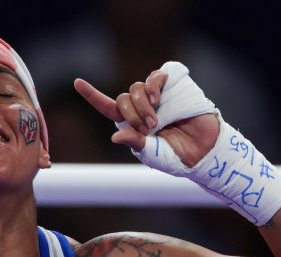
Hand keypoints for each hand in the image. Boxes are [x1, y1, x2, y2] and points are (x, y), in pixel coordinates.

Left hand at [74, 71, 218, 166]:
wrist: (203, 150)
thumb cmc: (176, 156)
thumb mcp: (151, 154)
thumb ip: (135, 144)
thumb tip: (115, 136)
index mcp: (131, 123)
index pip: (107, 107)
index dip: (92, 95)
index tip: (77, 82)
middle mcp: (141, 107)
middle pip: (122, 99)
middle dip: (131, 114)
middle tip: (149, 128)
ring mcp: (156, 95)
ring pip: (135, 87)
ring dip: (142, 104)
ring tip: (157, 120)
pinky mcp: (172, 85)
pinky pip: (155, 76)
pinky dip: (153, 85)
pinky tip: (158, 98)